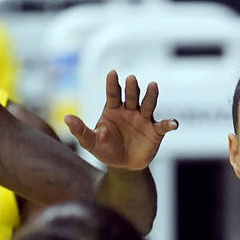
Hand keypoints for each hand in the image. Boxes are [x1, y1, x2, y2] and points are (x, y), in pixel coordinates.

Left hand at [64, 71, 178, 169]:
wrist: (122, 166)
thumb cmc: (106, 149)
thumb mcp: (91, 142)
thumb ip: (81, 130)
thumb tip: (66, 118)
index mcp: (113, 109)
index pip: (113, 94)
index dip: (112, 84)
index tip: (112, 73)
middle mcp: (130, 110)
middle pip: (132, 96)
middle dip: (132, 87)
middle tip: (131, 79)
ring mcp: (144, 119)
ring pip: (148, 104)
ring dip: (151, 95)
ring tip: (153, 85)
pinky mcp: (156, 131)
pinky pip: (163, 126)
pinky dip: (169, 123)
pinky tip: (173, 123)